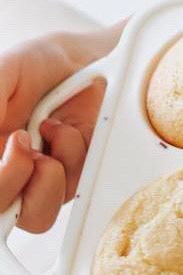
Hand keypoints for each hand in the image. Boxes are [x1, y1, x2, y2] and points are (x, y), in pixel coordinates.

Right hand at [0, 22, 123, 232]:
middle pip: (2, 215)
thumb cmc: (33, 65)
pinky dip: (71, 155)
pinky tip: (66, 128)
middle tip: (22, 140)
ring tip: (49, 132)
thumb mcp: (3, 73)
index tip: (11, 144)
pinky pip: (74, 189)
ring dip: (46, 175)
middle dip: (11, 180)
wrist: (82, 57)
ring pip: (38, 218)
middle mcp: (8, 172)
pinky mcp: (75, 174)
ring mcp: (40, 178)